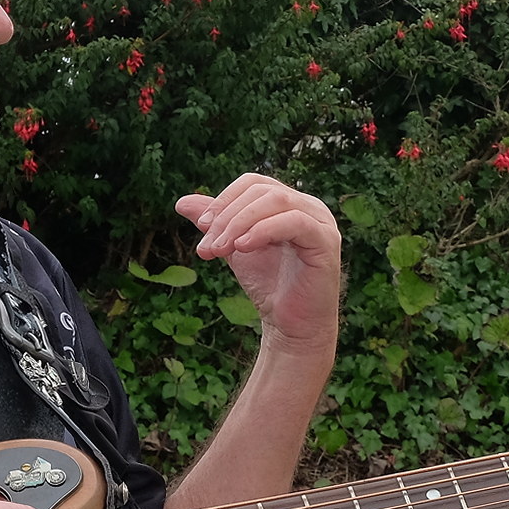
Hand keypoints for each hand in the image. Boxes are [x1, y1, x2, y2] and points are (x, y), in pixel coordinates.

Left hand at [176, 173, 341, 352]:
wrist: (291, 326)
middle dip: (228, 216)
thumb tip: (182, 202)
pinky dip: (263, 231)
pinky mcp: (327, 241)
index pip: (253, 183)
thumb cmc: (269, 286)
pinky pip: (294, 222)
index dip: (224, 200)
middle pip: (261, 191)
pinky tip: (242, 248)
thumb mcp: (234, 248)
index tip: (201, 226)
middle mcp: (309, 206)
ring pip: (276, 201)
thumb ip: (215, 225)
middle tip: (208, 247)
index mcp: (289, 203)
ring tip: (220, 250)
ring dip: (240, 223)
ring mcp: (321, 221)